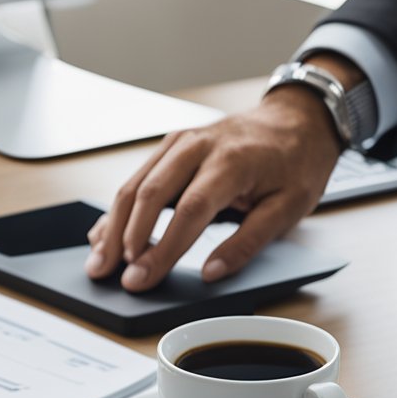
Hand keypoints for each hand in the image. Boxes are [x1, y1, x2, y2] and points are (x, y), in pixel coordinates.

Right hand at [85, 82, 344, 291]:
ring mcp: (180, 142)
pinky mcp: (171, 146)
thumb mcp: (290, 208)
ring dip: (114, 227)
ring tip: (100, 264)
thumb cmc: (296, 163)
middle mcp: (199, 146)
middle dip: (127, 240)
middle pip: (150, 193)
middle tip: (116, 278)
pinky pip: (138, 177)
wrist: (296, 118)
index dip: (162, 248)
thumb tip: (210, 273)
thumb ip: (249, 242)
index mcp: (232, 161)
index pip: (190, 210)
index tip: (143, 278)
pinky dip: (119, 210)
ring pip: (135, 184)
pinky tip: (105, 235)